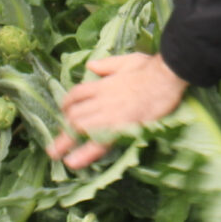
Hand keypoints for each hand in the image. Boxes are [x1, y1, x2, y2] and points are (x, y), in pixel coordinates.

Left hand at [51, 53, 188, 168]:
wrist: (165, 78)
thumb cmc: (150, 69)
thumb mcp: (126, 60)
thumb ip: (107, 64)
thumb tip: (91, 65)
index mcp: (101, 85)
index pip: (76, 95)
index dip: (67, 104)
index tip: (64, 111)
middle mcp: (101, 101)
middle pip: (74, 115)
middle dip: (63, 129)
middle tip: (55, 144)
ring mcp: (109, 115)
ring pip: (80, 127)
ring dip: (66, 141)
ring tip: (56, 154)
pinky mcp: (121, 128)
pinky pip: (98, 143)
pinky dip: (84, 153)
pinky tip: (73, 161)